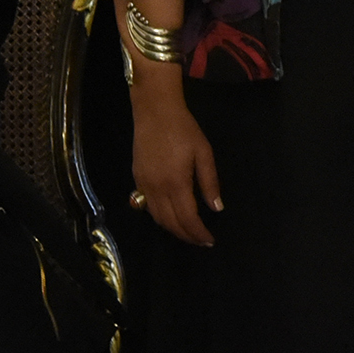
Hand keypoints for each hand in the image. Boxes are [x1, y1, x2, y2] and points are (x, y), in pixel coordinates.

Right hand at [129, 75, 222, 245]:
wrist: (155, 112)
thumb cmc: (184, 129)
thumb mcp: (204, 153)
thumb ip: (209, 182)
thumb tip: (216, 208)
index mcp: (176, 183)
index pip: (187, 218)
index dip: (198, 233)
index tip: (209, 240)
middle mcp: (157, 189)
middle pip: (170, 223)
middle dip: (186, 236)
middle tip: (201, 241)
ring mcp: (143, 185)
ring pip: (157, 218)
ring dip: (172, 229)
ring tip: (188, 232)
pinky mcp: (137, 179)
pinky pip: (147, 207)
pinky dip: (160, 217)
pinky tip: (170, 216)